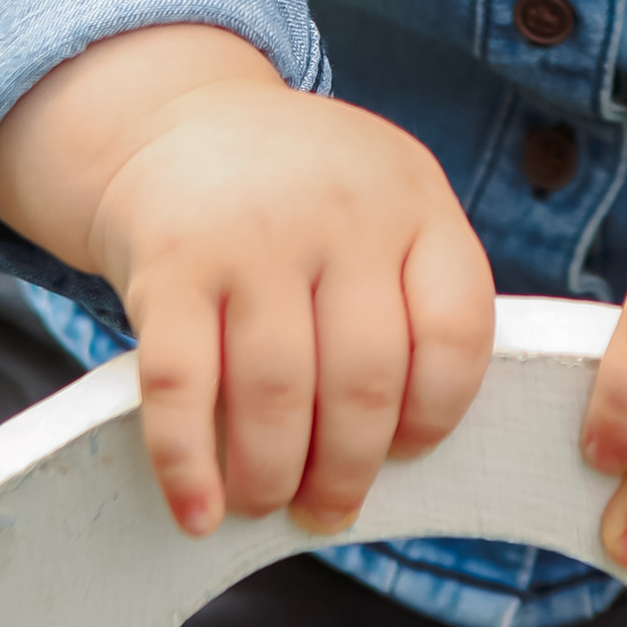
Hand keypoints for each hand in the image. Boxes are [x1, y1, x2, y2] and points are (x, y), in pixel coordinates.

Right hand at [0, 25, 495, 540]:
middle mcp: (339, 213)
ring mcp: (250, 235)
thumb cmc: (303, 194)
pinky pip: (181, 385)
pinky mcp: (169, 262)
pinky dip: (187, 465)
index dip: (437, 414)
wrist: (180, 117)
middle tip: (328, 508)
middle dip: (347, 471)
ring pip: (276, 392)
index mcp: (414, 201)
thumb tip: (401, 450)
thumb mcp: (386, 202)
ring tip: (265, 502)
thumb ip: (412, 294)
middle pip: (364, 380)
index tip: (406, 450)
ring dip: (272, 476)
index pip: (457, 332)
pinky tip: (198, 510)